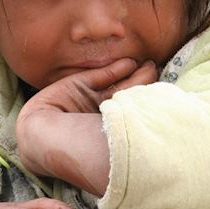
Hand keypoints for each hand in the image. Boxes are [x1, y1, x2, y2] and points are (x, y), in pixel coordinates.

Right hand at [15, 59, 157, 193]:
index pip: (134, 114)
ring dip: (134, 74)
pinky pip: (101, 76)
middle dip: (144, 83)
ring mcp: (90, 100)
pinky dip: (116, 69)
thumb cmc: (81, 144)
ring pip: (117, 85)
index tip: (165, 93)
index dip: (149, 102)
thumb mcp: (114, 132)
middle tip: (157, 71)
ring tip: (148, 65)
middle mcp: (101, 115)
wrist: (44, 137)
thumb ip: (132, 113)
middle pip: (128, 96)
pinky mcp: (78, 84)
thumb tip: (157, 104)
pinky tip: (129, 63)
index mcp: (108, 132)